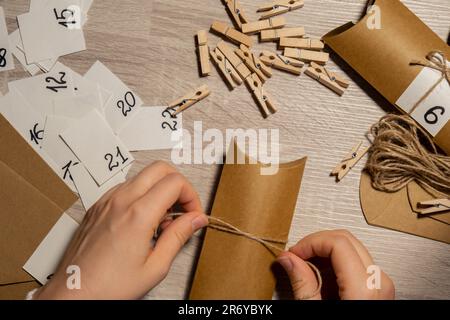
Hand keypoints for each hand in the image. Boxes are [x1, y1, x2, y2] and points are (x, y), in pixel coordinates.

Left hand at [35, 161, 207, 299]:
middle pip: (159, 168)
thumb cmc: (108, 287)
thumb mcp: (155, 267)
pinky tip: (142, 222)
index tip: (192, 214)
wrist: (72, 294)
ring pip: (142, 176)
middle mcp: (120, 201)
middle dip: (177, 185)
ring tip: (160, 221)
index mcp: (138, 214)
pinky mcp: (97, 207)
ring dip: (158, 190)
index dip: (191, 196)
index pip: (175, 182)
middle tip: (181, 210)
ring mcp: (106, 201)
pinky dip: (141, 196)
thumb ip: (179, 236)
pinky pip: (125, 188)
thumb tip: (196, 219)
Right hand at [277, 230, 394, 299]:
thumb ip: (302, 283)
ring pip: (352, 247)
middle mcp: (378, 282)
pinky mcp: (378, 287)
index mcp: (364, 289)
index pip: (338, 242)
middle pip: (346, 239)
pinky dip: (336, 261)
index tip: (294, 253)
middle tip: (297, 256)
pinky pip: (357, 261)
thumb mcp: (314, 314)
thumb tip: (289, 259)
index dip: (311, 242)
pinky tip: (321, 274)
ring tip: (306, 266)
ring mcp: (381, 284)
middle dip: (317, 243)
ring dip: (326, 251)